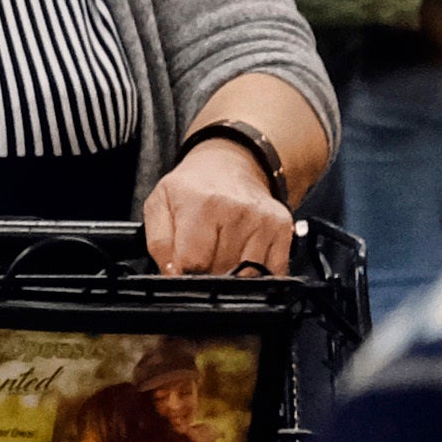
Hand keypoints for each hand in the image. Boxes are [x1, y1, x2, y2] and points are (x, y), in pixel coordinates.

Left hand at [145, 135, 299, 274]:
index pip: (194, 262)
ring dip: (232, 273)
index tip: (184, 261)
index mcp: (203, 204)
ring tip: (223, 248)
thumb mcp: (159, 205)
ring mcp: (264, 221)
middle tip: (204, 249)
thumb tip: (174, 273)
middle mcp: (237, 211)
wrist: (230, 165)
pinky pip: (272, 272)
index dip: (184, 270)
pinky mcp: (283, 228)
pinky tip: (244, 253)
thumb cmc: (192, 188)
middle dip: (207, 271)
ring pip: (246, 276)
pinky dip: (257, 273)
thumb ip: (159, 243)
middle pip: (220, 271)